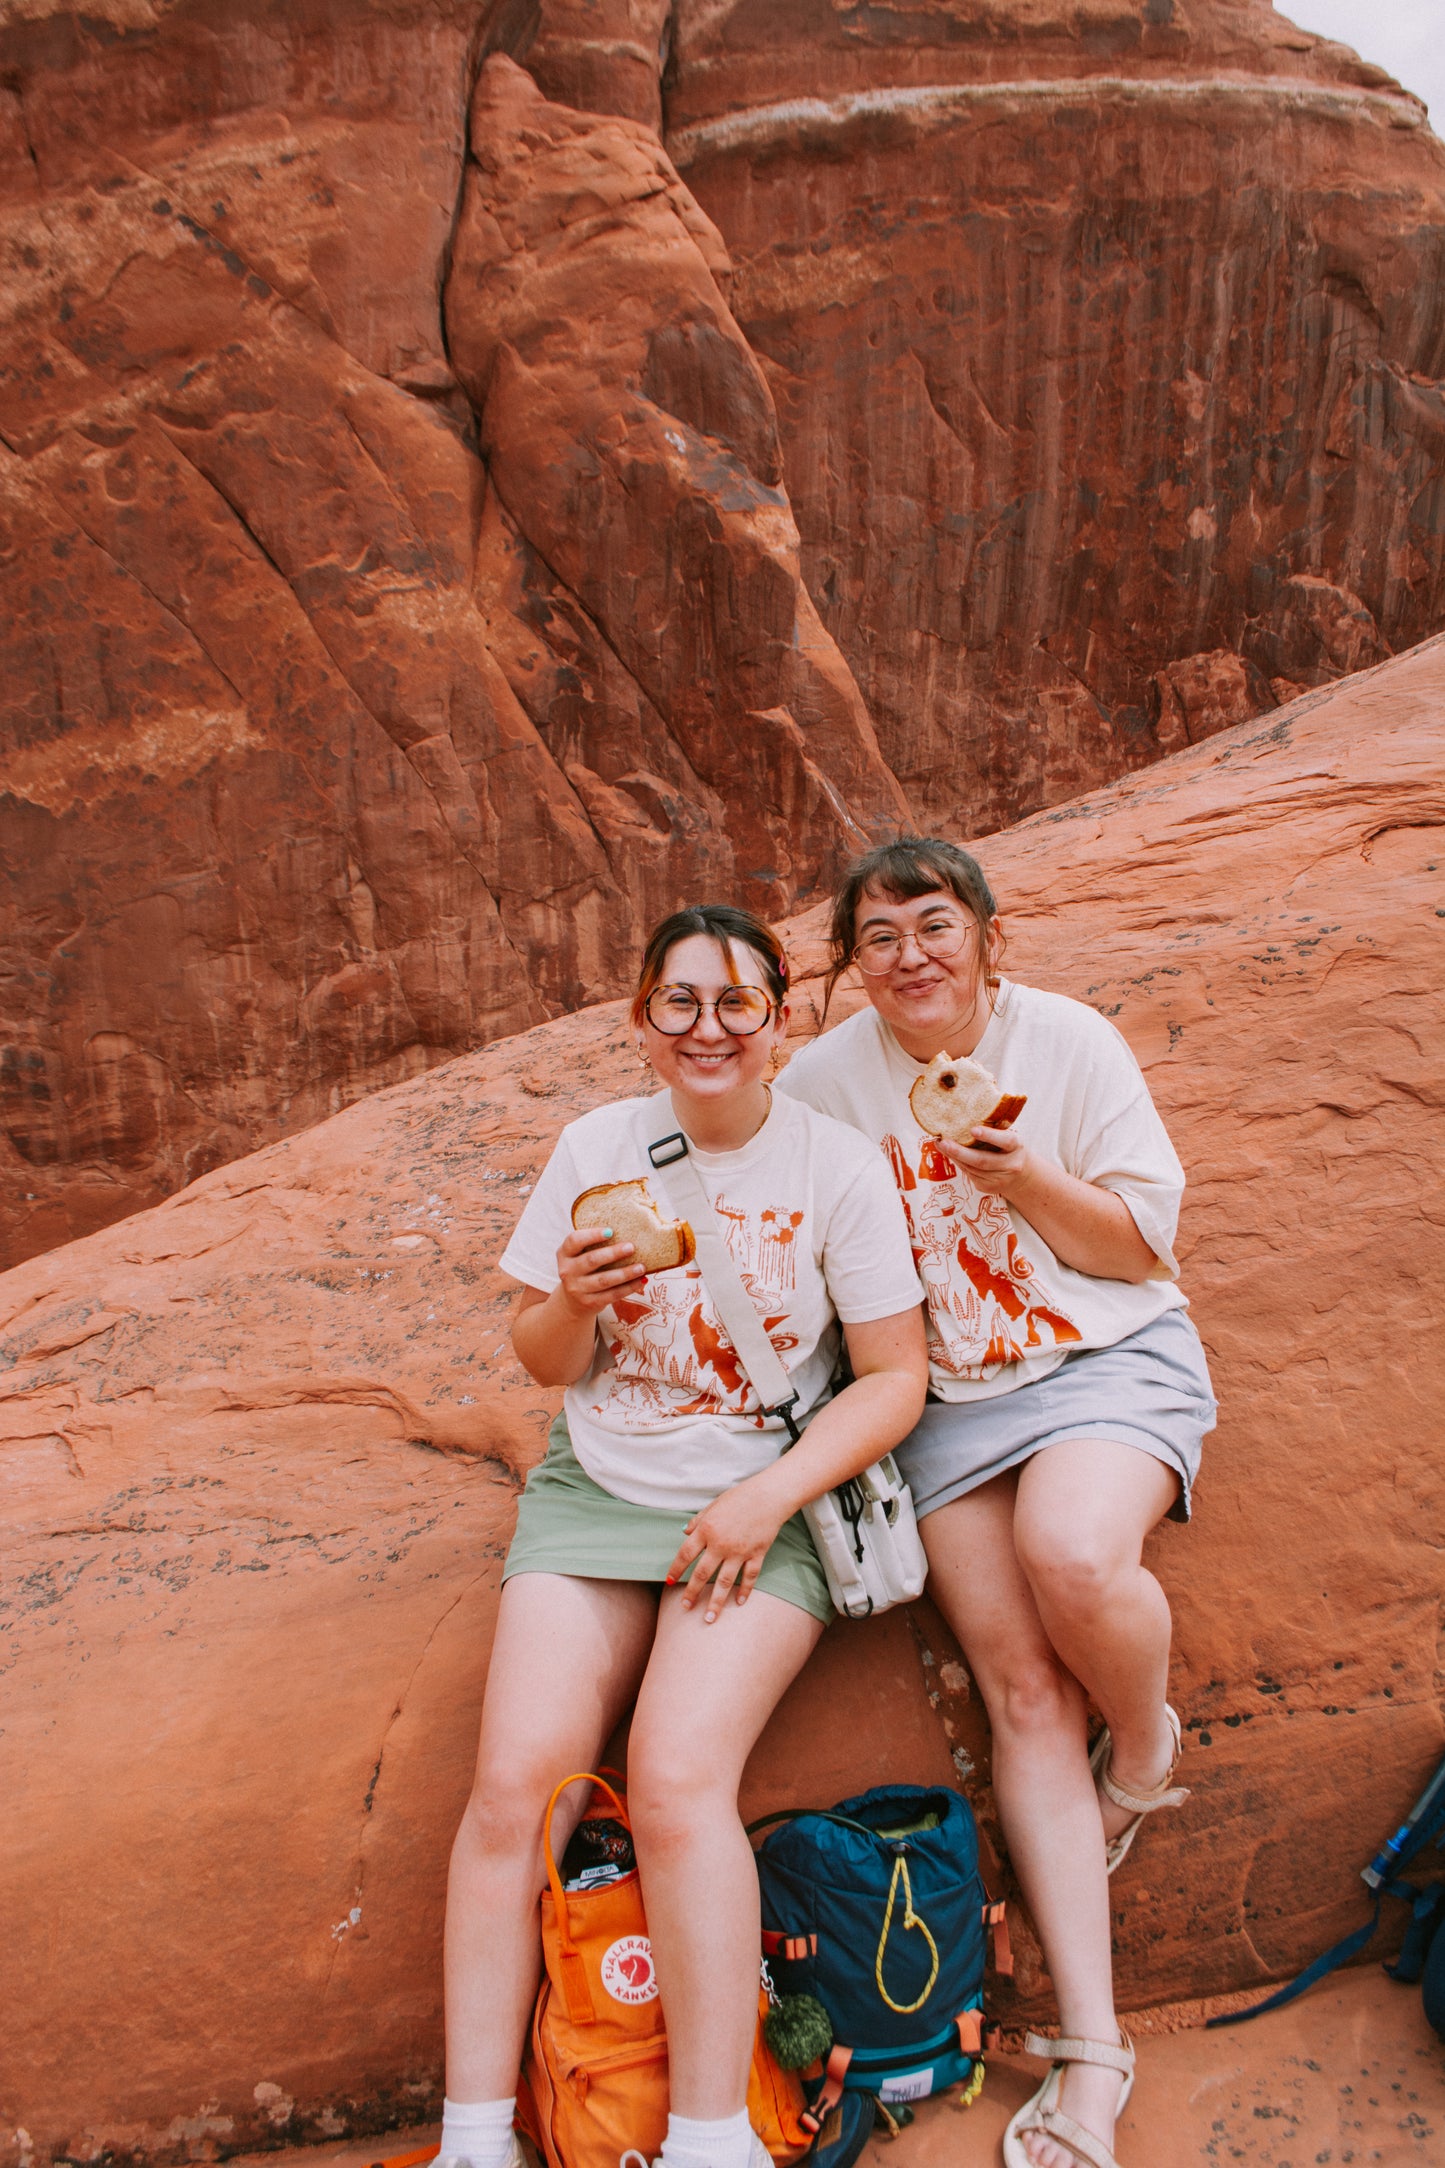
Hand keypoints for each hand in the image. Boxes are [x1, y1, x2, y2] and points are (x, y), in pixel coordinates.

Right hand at [555, 1226, 646, 1315]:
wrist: (573, 1301)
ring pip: (604, 1280)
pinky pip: (612, 1294)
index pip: (574, 1241)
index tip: (610, 1231)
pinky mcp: (590, 1303)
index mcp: (564, 1254)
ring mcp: (578, 1289)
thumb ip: (595, 1244)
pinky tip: (641, 1281)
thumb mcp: (581, 1254)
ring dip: (625, 1273)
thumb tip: (629, 1230)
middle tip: (631, 1247)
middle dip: (613, 1253)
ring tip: (641, 1267)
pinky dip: (629, 1287)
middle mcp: (567, 1271)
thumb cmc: (584, 1268)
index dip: (592, 1235)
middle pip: (591, 1260)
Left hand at [663, 1473, 789, 1622]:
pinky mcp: (757, 1554)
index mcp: (707, 1529)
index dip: (676, 1569)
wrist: (769, 1495)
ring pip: (725, 1582)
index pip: (686, 1554)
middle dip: (692, 1593)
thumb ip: (698, 1521)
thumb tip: (684, 1532)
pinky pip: (749, 1577)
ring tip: (709, 1618)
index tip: (670, 1582)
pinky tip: (738, 1602)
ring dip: (716, 1602)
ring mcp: (740, 1551)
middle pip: (703, 1574)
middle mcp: (721, 1544)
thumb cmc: (740, 1497)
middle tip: (685, 1608)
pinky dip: (745, 1591)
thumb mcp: (714, 1505)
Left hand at [939, 1124, 1033, 1197]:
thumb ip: (994, 1131)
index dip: (989, 1135)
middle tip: (944, 1142)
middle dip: (960, 1152)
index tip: (973, 1130)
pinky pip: (969, 1174)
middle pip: (982, 1160)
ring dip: (954, 1157)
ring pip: (972, 1168)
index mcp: (1017, 1148)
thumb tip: (965, 1119)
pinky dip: (959, 1163)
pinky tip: (950, 1154)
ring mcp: (999, 1180)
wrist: (1023, 1177)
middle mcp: (1010, 1165)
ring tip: (941, 1145)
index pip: (1005, 1140)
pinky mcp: (988, 1187)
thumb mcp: (1009, 1138)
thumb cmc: (1010, 1150)